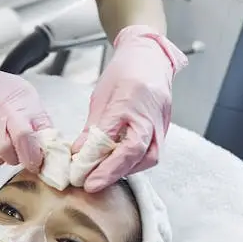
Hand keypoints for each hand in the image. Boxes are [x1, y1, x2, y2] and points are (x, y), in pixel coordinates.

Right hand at [0, 64, 52, 169]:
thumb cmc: (0, 88)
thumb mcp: (26, 95)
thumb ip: (39, 119)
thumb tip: (52, 140)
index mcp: (18, 106)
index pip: (26, 135)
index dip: (36, 152)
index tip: (42, 158)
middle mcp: (2, 119)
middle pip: (14, 147)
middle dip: (26, 158)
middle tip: (32, 157)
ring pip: (2, 156)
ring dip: (13, 158)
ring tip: (17, 150)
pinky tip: (3, 151)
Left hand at [71, 25, 187, 191]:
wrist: (150, 57)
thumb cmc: (124, 72)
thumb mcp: (101, 97)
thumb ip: (92, 128)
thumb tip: (78, 154)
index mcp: (132, 102)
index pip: (118, 141)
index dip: (102, 165)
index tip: (86, 179)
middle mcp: (151, 115)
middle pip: (137, 154)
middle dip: (113, 173)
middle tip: (91, 184)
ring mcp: (161, 123)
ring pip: (149, 157)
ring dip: (125, 170)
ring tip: (102, 175)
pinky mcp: (164, 128)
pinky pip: (152, 152)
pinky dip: (135, 163)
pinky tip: (118, 166)